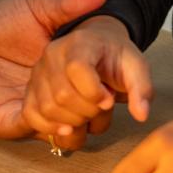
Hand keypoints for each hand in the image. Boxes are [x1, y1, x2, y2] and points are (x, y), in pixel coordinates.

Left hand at [0, 0, 110, 140]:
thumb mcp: (39, 7)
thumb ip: (69, 4)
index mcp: (62, 71)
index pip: (93, 90)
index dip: (108, 90)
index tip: (120, 87)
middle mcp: (50, 94)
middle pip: (82, 115)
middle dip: (95, 112)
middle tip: (104, 103)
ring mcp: (30, 108)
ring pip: (61, 130)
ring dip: (74, 124)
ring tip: (84, 114)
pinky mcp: (7, 120)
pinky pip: (31, 129)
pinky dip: (45, 127)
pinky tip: (58, 121)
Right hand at [20, 15, 152, 151]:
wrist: (98, 51)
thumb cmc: (115, 59)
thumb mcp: (136, 67)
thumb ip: (141, 88)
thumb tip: (141, 114)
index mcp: (79, 44)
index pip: (77, 69)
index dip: (94, 93)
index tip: (109, 99)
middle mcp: (52, 56)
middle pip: (63, 96)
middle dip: (89, 111)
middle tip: (102, 107)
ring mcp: (38, 74)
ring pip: (49, 110)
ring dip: (74, 122)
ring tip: (88, 114)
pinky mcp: (31, 91)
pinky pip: (32, 116)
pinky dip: (51, 128)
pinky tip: (70, 128)